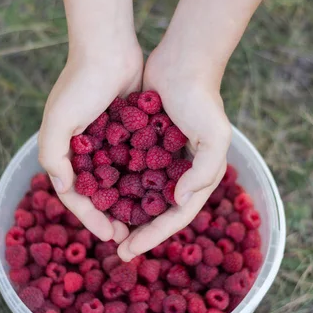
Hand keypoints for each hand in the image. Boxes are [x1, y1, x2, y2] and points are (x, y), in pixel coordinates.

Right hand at [38, 46, 142, 241]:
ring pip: (116, 181)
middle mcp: (84, 150)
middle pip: (97, 193)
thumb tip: (64, 189)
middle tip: (128, 235)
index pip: (75, 195)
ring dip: (127, 201)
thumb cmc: (80, 84)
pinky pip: (132, 162)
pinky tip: (155, 193)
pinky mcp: (126, 132)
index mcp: (64, 152)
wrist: (109, 48)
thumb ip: (53, 156)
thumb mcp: (58, 121)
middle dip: (109, 215)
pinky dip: (140, 179)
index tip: (110, 235)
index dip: (90, 218)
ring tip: (143, 220)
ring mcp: (106, 142)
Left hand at [117, 46, 231, 260]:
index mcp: (198, 177)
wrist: (183, 61)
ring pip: (140, 195)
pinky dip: (116, 185)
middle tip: (116, 249)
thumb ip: (204, 172)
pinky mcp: (145, 144)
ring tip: (104, 227)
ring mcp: (161, 159)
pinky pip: (129, 171)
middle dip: (138, 232)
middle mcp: (180, 172)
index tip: (129, 251)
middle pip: (157, 212)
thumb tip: (179, 201)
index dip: (153, 236)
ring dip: (125, 213)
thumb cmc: (201, 99)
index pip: (176, 216)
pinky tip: (98, 195)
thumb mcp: (215, 136)